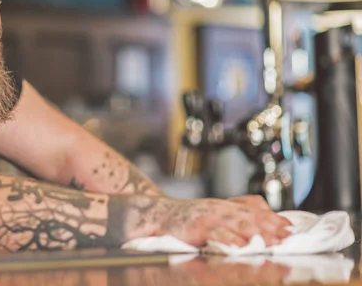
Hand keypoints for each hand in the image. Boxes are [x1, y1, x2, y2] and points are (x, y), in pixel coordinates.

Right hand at [157, 196, 291, 246]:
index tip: (289, 227)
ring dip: (254, 232)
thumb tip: (268, 210)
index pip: (254, 210)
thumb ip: (240, 207)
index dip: (272, 219)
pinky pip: (214, 233)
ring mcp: (207, 217)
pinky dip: (228, 239)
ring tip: (270, 241)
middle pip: (248, 216)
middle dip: (268, 227)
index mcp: (225, 205)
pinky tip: (240, 246)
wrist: (160, 214)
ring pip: (234, 223)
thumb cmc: (189, 216)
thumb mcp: (217, 209)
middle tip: (285, 236)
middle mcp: (219, 208)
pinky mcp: (196, 227)